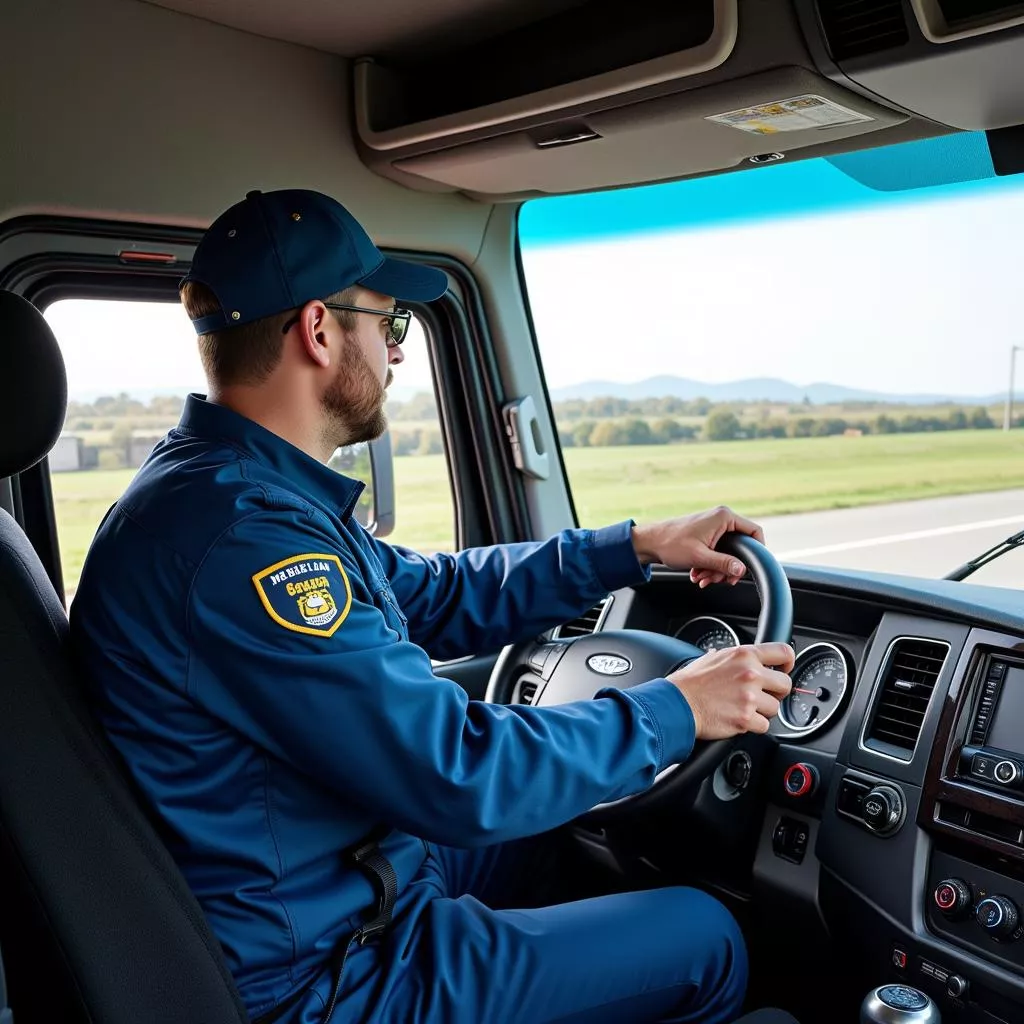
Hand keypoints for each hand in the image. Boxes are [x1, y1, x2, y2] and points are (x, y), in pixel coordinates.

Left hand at [631, 506, 764, 587]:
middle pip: (740, 547)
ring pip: (727, 553)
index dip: (757, 551)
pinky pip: (717, 553)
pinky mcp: (706, 535)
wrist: (649, 543)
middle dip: (728, 567)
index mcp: (723, 517)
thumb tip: (742, 570)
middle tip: (720, 580)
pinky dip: (709, 565)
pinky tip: (698, 574)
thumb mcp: (700, 557)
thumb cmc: (670, 544)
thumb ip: (723, 563)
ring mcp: (713, 527)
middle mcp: (720, 519)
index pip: (754, 531)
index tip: (750, 567)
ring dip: (717, 569)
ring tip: (702, 577)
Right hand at [667, 643, 793, 738]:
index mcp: (744, 655)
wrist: (677, 704)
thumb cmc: (690, 683)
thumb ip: (733, 657)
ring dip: (762, 711)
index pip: (783, 652)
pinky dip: (753, 725)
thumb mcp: (712, 657)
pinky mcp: (745, 719)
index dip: (788, 663)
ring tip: (742, 708)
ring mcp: (749, 697)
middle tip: (761, 695)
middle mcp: (750, 674)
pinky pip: (764, 726)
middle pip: (785, 684)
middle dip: (776, 692)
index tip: (785, 670)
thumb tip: (743, 658)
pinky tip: (738, 719)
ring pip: (775, 708)